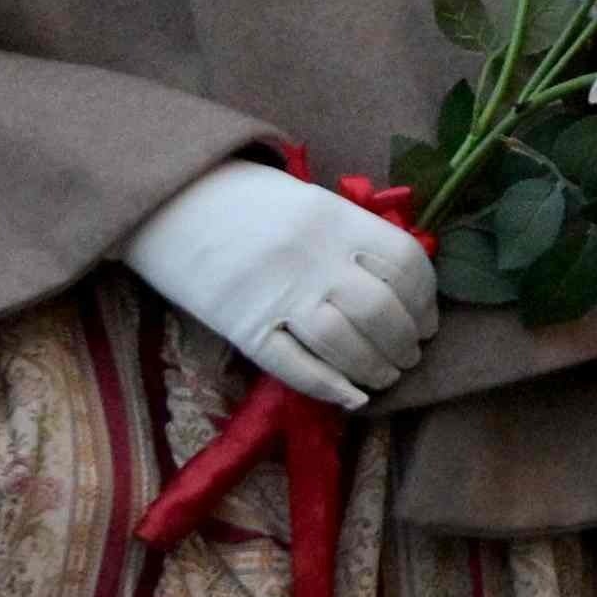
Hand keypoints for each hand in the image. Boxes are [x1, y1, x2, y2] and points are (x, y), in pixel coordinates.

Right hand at [123, 159, 442, 410]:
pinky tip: (351, 397)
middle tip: (408, 358)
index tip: (428, 324)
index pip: (406, 265)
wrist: (169, 199)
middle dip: (405, 343)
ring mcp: (278, 293)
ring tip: (384, 377)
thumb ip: (352, 237)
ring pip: (346, 344)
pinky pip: (295, 366)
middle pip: (382, 312)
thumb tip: (400, 287)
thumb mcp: (310, 203)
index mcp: (337, 219)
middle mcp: (314, 256)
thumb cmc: (246, 201)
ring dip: (375, 368)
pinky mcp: (243, 325)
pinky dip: (330, 387)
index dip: (425, 303)